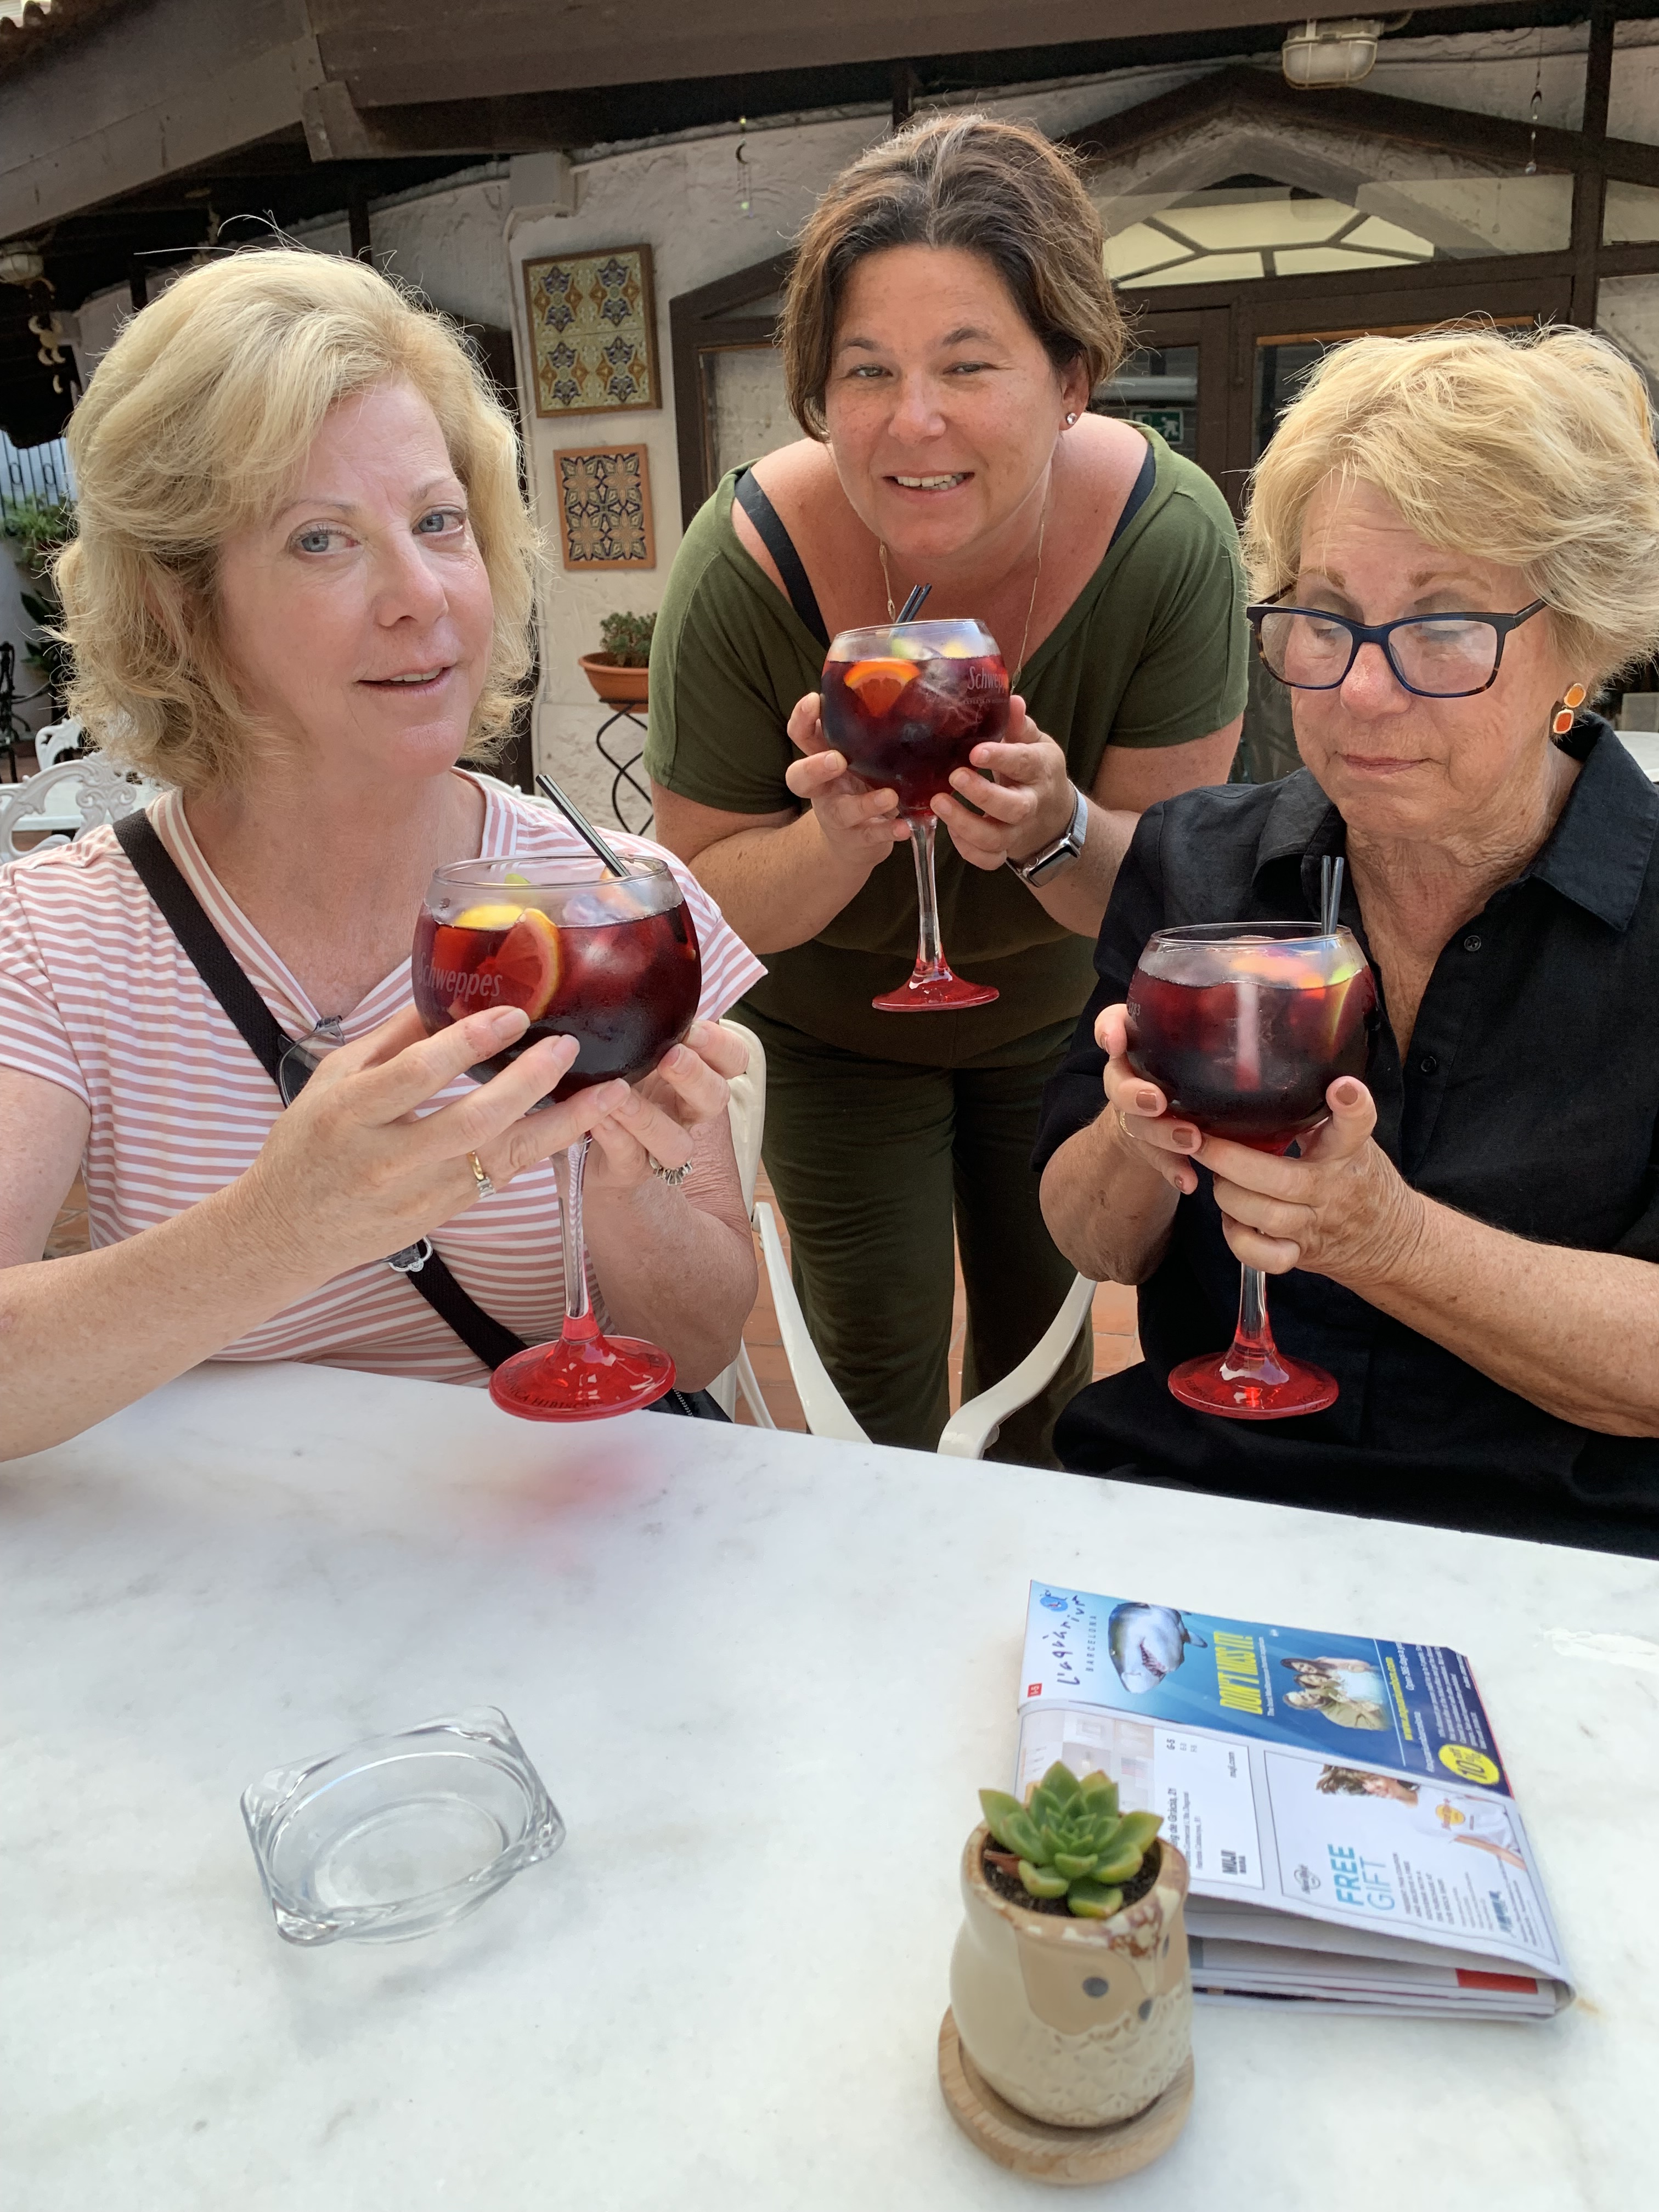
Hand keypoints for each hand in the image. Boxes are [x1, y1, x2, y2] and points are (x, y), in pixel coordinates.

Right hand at [238, 1004, 626, 1274]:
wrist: (287, 1231)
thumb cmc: (307, 1145)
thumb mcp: (332, 1079)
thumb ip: (391, 1038)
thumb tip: (444, 990)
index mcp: (350, 1114)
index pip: (417, 1074)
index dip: (469, 1042)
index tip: (512, 1015)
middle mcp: (387, 1159)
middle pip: (472, 1121)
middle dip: (528, 1082)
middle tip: (568, 1047)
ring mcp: (420, 1194)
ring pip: (501, 1159)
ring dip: (561, 1125)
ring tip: (608, 1093)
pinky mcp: (443, 1214)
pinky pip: (503, 1176)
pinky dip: (544, 1148)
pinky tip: (580, 1122)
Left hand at [585, 1020, 748, 1193]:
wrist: (578, 1127)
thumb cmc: (611, 1068)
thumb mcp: (631, 1036)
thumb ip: (643, 1010)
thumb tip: (632, 953)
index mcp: (696, 1073)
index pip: (734, 1060)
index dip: (720, 1047)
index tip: (692, 1028)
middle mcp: (685, 1110)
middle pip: (716, 1100)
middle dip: (695, 1077)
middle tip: (669, 1057)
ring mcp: (659, 1143)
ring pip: (678, 1145)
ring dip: (651, 1119)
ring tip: (618, 1095)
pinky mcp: (628, 1168)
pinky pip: (631, 1159)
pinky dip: (615, 1138)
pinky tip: (595, 1118)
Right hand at [783, 691, 909, 876]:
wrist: (853, 844)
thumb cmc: (857, 788)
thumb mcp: (855, 759)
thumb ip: (863, 734)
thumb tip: (893, 686)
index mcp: (820, 761)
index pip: (801, 737)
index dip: (801, 720)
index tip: (813, 700)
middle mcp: (823, 789)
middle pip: (801, 778)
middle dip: (816, 767)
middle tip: (837, 759)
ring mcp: (838, 817)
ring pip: (843, 811)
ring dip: (865, 803)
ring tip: (889, 796)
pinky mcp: (858, 840)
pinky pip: (871, 837)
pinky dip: (888, 832)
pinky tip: (905, 827)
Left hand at [931, 697, 1076, 873]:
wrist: (1054, 814)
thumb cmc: (1035, 770)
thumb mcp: (1034, 743)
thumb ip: (1019, 725)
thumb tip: (1011, 700)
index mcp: (1039, 770)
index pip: (1024, 763)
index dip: (1001, 758)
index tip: (976, 752)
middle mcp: (1031, 804)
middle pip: (1013, 808)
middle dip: (982, 795)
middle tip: (954, 777)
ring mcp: (1017, 832)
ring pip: (996, 838)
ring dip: (966, 825)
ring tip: (938, 802)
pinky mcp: (1005, 851)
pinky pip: (987, 860)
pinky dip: (967, 850)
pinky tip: (949, 829)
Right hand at [1095, 1003, 1203, 1195]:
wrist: (1160, 1118)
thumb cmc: (1187, 1070)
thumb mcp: (1197, 1046)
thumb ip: (1220, 1032)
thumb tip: (1292, 1030)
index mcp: (1137, 1043)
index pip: (1112, 1025)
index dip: (1108, 1031)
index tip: (1116, 1042)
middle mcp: (1128, 1077)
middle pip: (1117, 1082)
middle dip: (1134, 1093)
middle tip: (1157, 1102)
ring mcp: (1134, 1114)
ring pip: (1137, 1123)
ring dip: (1162, 1133)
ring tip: (1191, 1142)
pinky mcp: (1146, 1145)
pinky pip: (1156, 1158)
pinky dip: (1173, 1169)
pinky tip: (1188, 1180)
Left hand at [1195, 1078, 1426, 1283]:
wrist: (1391, 1239)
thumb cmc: (1358, 1180)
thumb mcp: (1349, 1142)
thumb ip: (1316, 1118)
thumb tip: (1262, 1082)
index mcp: (1347, 1153)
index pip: (1358, 1126)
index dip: (1351, 1106)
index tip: (1342, 1088)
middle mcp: (1331, 1189)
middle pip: (1282, 1179)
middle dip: (1232, 1160)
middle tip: (1203, 1141)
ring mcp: (1314, 1225)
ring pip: (1263, 1215)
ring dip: (1229, 1195)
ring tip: (1218, 1178)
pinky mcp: (1301, 1253)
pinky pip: (1262, 1256)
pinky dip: (1238, 1238)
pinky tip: (1232, 1219)